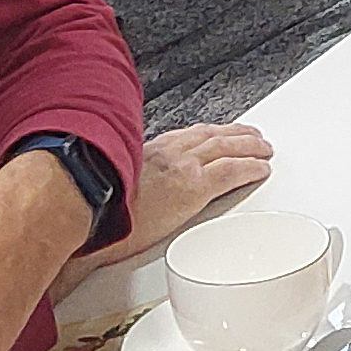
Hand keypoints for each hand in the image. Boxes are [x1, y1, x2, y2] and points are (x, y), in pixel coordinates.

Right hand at [55, 125, 276, 298]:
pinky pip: (231, 171)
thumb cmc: (91, 212)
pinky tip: (262, 169)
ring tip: (264, 149)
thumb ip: (123, 190)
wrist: (86, 216)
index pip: (184, 137)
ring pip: (226, 148)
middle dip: (234, 135)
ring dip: (249, 146)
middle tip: (252, 137)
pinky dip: (250, 168)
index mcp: (144, 152)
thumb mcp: (107, 192)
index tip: (215, 134)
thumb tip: (120, 204)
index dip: (206, 134)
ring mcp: (181, 167)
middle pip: (210, 137)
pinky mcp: (192, 187)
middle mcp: (165, 153)